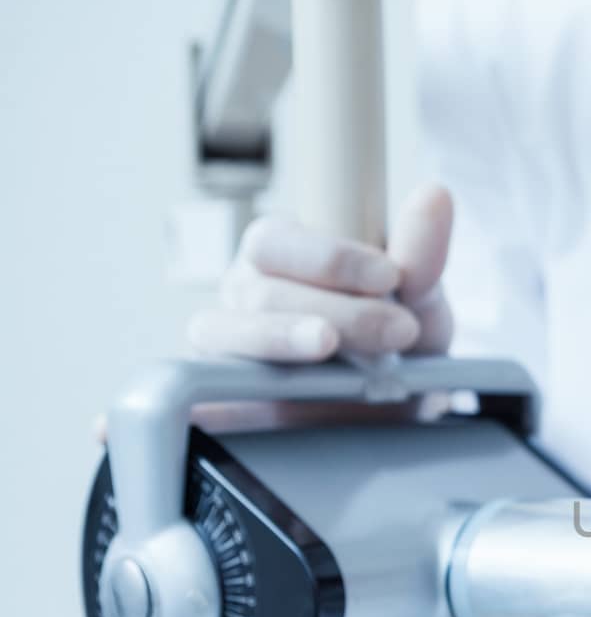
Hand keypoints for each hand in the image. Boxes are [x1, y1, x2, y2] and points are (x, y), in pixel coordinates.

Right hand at [91, 183, 459, 440]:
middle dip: (336, 309)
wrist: (400, 422)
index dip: (331, 257)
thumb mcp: (423, 303)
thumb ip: (422, 253)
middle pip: (259, 290)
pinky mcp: (215, 407)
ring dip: (280, 342)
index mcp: (283, 262)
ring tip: (329, 349)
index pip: (277, 241)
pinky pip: (174, 404)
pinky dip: (146, 412)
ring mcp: (226, 353)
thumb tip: (434, 194)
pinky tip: (131, 421)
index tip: (392, 277)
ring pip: (223, 337)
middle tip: (397, 332)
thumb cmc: (399, 350)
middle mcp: (244, 300)